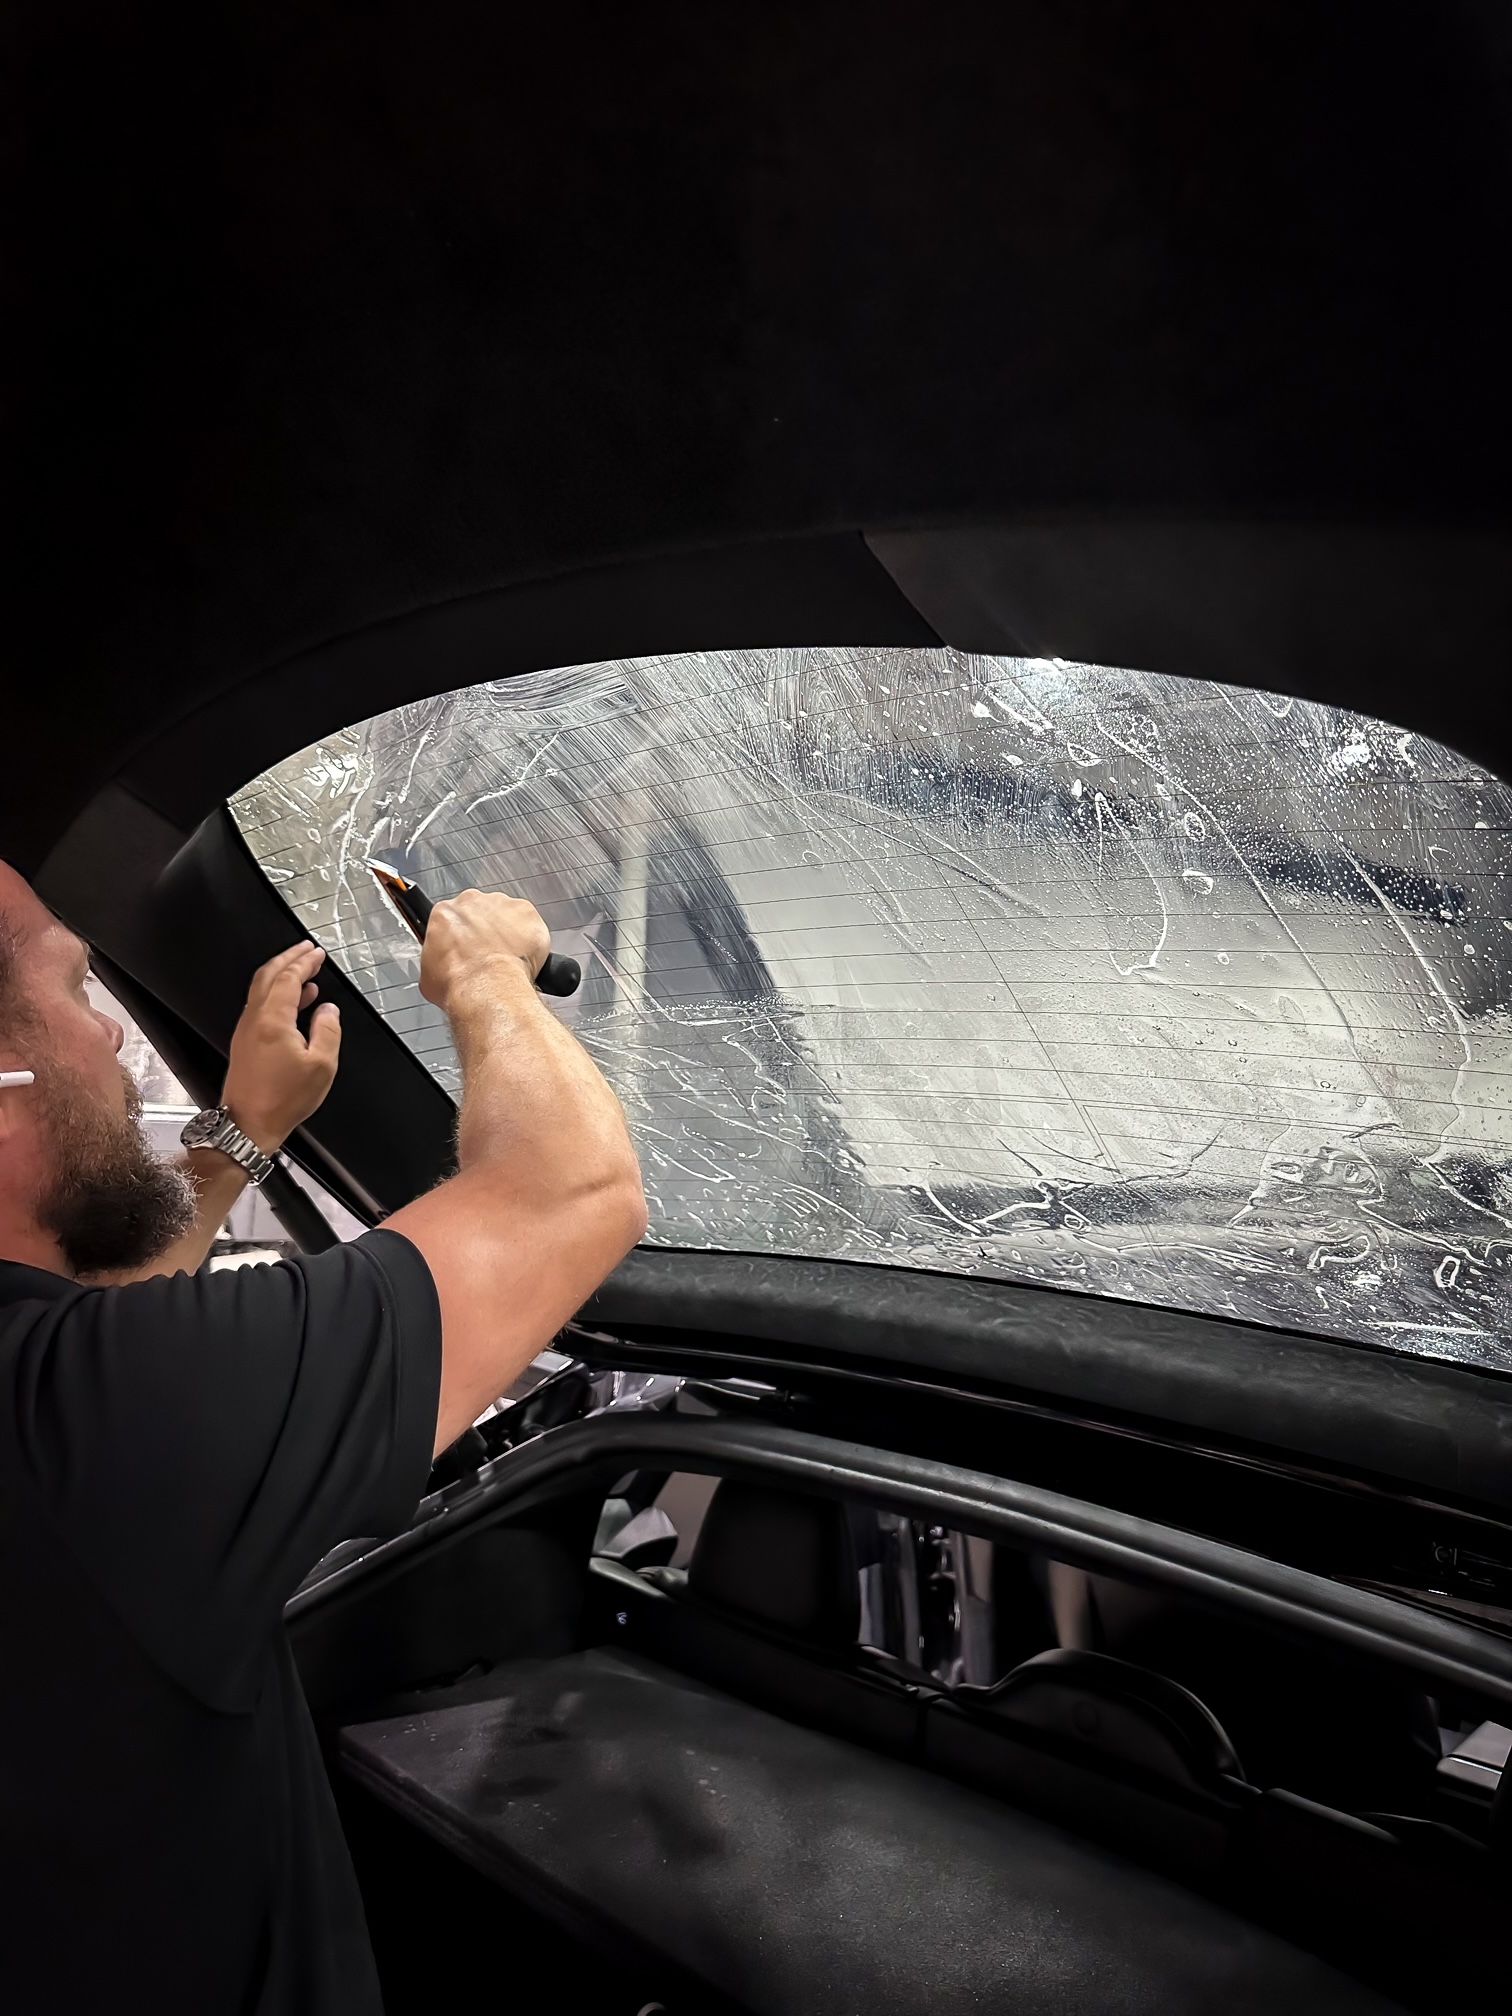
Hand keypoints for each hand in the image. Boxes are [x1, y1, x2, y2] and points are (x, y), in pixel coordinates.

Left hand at [220, 942, 342, 1153]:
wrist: (248, 1124)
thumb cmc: (283, 1099)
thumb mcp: (321, 1066)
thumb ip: (328, 1031)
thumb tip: (329, 1010)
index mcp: (272, 1020)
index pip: (288, 978)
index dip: (303, 961)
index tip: (316, 952)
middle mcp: (254, 1019)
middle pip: (268, 976)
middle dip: (288, 959)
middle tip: (306, 950)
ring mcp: (246, 1030)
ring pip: (260, 989)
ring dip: (281, 975)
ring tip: (304, 972)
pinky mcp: (244, 1042)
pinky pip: (260, 1006)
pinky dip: (277, 994)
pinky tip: (295, 1002)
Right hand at [420, 889, 550, 1014]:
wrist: (486, 988)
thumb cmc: (459, 982)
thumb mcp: (429, 974)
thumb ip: (437, 957)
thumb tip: (441, 966)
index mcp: (445, 912)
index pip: (454, 917)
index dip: (462, 934)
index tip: (466, 947)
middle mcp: (473, 901)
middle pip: (481, 912)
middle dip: (485, 931)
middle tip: (488, 954)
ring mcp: (502, 905)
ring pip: (507, 915)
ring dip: (509, 933)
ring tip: (507, 959)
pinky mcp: (526, 912)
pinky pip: (530, 922)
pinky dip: (530, 938)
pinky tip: (524, 957)